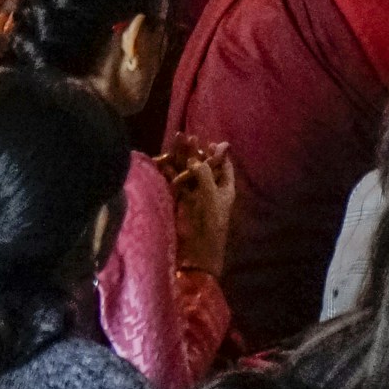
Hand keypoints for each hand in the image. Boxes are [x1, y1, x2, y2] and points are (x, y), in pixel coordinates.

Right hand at [160, 138, 235, 275]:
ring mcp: (194, 195)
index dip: (218, 154)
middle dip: (195, 152)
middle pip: (203, 166)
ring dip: (181, 158)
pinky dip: (170, 172)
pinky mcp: (180, 201)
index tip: (211, 142)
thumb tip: (194, 159)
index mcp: (225, 188)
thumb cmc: (211, 224)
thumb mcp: (211, 197)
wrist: (197, 252)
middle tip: (188, 136)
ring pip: (187, 172)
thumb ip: (204, 176)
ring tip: (176, 141)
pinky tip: (163, 160)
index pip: (223, 166)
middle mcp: (210, 189)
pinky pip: (175, 182)